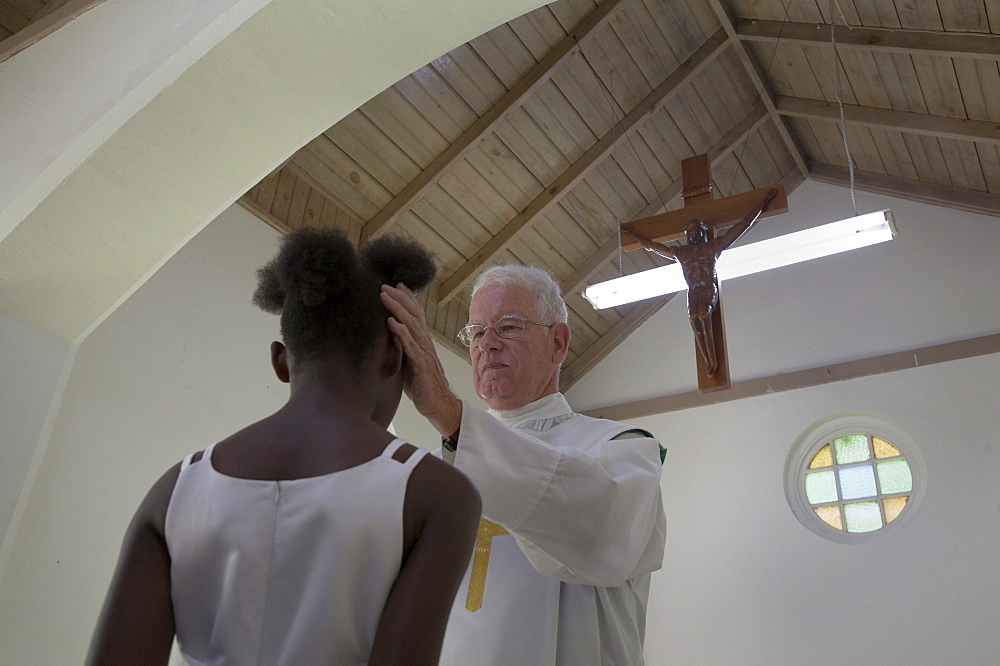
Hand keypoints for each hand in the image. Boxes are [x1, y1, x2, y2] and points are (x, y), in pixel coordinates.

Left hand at [380, 283, 462, 435]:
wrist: (438, 405)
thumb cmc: (422, 385)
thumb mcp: (409, 362)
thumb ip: (402, 347)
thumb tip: (389, 334)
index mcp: (422, 341)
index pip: (415, 314)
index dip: (407, 298)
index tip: (396, 284)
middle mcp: (425, 342)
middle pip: (413, 314)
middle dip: (398, 298)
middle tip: (384, 285)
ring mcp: (424, 352)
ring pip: (411, 325)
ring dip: (396, 309)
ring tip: (384, 296)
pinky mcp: (421, 364)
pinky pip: (410, 345)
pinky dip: (400, 332)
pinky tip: (390, 322)